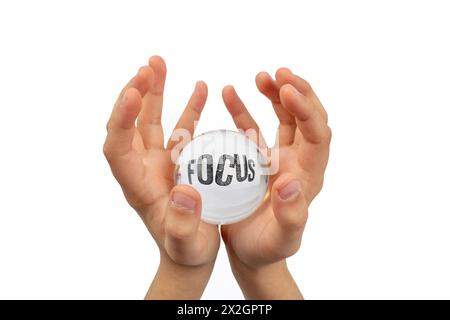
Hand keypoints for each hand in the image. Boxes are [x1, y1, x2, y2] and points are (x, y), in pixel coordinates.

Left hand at [103, 56, 219, 298]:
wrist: (192, 253)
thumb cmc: (186, 251)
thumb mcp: (186, 243)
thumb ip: (183, 223)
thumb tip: (185, 191)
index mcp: (138, 186)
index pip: (117, 147)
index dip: (120, 119)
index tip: (133, 92)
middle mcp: (144, 169)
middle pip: (130, 125)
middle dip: (135, 94)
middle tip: (149, 66)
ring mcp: (160, 163)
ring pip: (151, 121)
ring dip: (154, 92)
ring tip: (159, 64)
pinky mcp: (178, 161)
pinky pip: (180, 129)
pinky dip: (188, 107)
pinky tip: (200, 88)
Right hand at [221, 68, 330, 298]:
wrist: (250, 252)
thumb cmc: (266, 249)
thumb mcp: (281, 239)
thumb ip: (291, 215)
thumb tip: (293, 182)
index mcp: (308, 177)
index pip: (318, 135)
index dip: (307, 109)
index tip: (287, 88)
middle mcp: (298, 163)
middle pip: (307, 119)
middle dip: (297, 93)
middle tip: (279, 73)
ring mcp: (279, 159)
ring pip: (285, 119)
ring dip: (276, 95)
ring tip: (261, 76)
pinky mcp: (259, 160)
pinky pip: (255, 129)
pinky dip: (244, 109)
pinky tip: (230, 93)